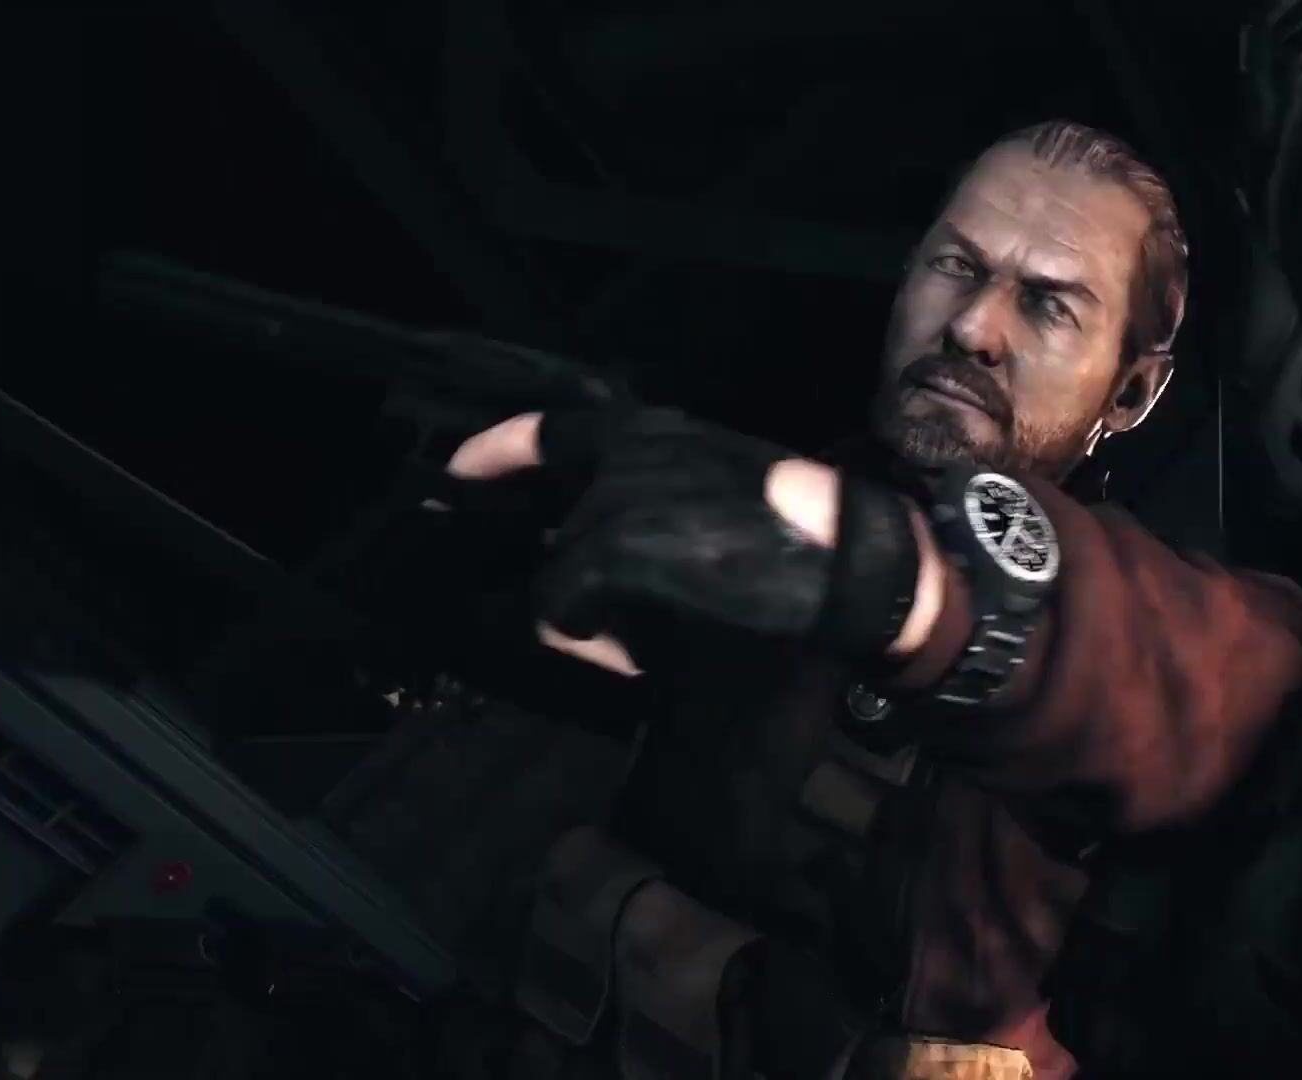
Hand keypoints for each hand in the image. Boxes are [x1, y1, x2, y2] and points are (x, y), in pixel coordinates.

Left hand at [446, 409, 944, 676]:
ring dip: (590, 620)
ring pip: (554, 577)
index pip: (549, 432)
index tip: (455, 474)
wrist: (847, 559)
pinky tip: (640, 654)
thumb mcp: (722, 490)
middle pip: (556, 531)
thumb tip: (614, 557)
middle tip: (603, 625)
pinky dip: (591, 641)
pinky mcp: (611, 547)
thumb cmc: (802, 531)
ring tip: (648, 645)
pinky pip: (559, 610)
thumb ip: (661, 500)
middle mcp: (622, 453)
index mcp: (651, 432)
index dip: (492, 453)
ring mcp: (612, 497)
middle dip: (573, 585)